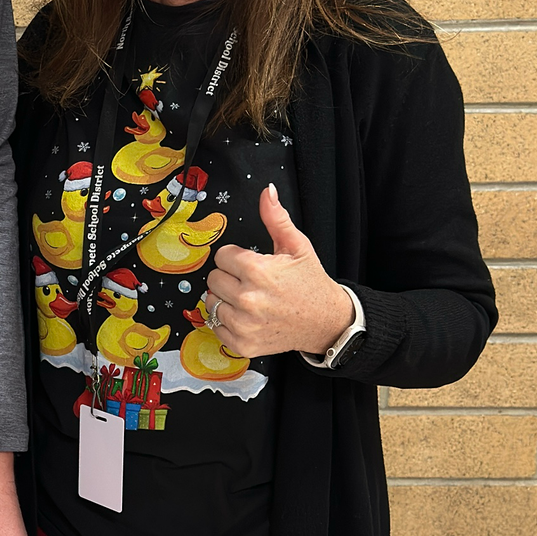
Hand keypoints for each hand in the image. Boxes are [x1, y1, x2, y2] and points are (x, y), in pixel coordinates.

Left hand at [205, 186, 352, 358]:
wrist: (325, 321)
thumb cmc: (310, 283)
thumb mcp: (297, 246)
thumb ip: (276, 218)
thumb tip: (267, 191)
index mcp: (258, 271)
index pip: (221, 256)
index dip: (235, 257)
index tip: (250, 264)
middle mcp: (248, 299)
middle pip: (213, 279)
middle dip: (229, 277)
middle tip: (251, 282)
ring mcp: (244, 324)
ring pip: (211, 302)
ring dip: (225, 299)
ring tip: (248, 299)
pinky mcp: (242, 344)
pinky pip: (216, 327)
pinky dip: (227, 322)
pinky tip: (246, 317)